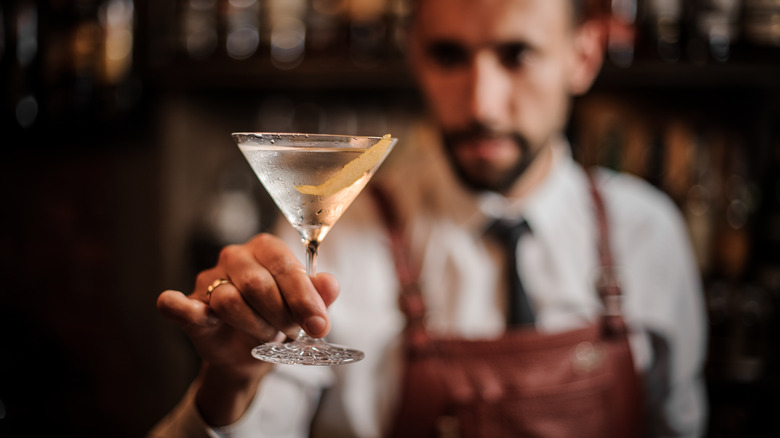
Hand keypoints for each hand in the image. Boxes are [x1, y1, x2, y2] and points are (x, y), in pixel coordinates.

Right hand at [156, 233, 339, 424]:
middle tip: (294, 333)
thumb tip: (330, 284)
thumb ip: (319, 296)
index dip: (304, 299)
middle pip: (258, 284)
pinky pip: (181, 304)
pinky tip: (190, 312)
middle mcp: (236, 256)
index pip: (286, 267)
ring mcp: (209, 279)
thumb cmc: (279, 320)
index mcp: (267, 248)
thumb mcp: (305, 310)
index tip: (319, 326)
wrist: (250, 354)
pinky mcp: (190, 305)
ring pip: (229, 300)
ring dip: (254, 327)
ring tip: (266, 336)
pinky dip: (181, 307)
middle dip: (281, 315)